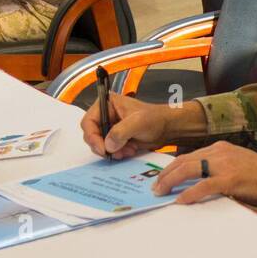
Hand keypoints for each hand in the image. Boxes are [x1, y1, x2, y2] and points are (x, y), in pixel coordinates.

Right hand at [80, 94, 204, 158]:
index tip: (102, 149)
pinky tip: (130, 150)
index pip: (88, 122)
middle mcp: (106, 115)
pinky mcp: (116, 138)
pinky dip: (117, 153)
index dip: (92, 137)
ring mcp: (110, 127)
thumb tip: (108, 145)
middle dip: (104, 146)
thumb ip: (120, 132)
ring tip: (128, 150)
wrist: (168, 128)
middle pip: (92, 135)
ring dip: (112, 151)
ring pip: (100, 144)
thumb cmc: (156, 118)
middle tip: (115, 153)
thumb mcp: (138, 122)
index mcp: (107, 104)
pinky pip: (109, 149)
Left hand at [152, 141, 256, 205]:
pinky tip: (180, 201)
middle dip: (166, 174)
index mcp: (220, 148)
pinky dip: (189, 194)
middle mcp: (219, 152)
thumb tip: (199, 184)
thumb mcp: (237, 166)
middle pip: (183, 161)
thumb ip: (218, 171)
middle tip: (156, 187)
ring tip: (161, 192)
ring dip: (171, 181)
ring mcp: (224, 164)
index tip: (162, 177)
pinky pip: (202, 186)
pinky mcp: (229, 179)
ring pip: (188, 169)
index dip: (172, 167)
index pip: (188, 155)